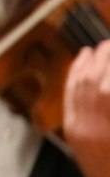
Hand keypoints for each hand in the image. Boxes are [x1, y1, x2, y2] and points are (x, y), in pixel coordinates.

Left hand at [64, 44, 109, 176]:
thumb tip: (108, 81)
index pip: (107, 91)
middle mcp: (96, 130)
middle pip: (98, 84)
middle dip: (107, 59)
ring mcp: (81, 130)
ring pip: (82, 87)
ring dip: (92, 62)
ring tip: (102, 47)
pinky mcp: (72, 130)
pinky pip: (71, 95)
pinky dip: (76, 73)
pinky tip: (83, 59)